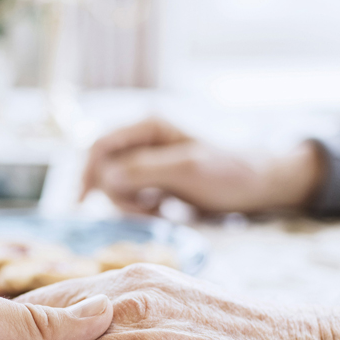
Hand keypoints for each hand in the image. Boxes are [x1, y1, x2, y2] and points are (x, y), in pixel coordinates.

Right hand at [81, 117, 324, 214]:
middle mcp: (144, 141)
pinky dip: (139, 208)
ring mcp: (149, 161)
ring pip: (116, 186)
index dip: (87, 171)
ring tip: (158, 212)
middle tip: (144, 211)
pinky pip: (131, 196)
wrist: (258, 185)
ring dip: (129, 204)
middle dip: (116, 194)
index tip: (81, 203)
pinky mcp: (156, 181)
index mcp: (149, 127)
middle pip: (105, 168)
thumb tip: (105, 178)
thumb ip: (143, 170)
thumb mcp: (185, 170)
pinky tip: (162, 212)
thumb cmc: (228, 172)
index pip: (101, 145)